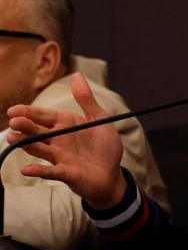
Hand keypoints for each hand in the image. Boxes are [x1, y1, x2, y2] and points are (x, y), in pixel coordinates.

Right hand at [6, 73, 125, 208]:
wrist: (113, 173)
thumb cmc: (104, 146)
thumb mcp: (99, 119)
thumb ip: (86, 99)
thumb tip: (76, 75)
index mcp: (65, 124)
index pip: (43, 116)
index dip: (28, 112)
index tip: (13, 110)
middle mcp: (58, 140)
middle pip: (38, 131)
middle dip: (25, 126)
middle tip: (13, 122)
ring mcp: (60, 157)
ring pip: (40, 149)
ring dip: (27, 144)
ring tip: (13, 138)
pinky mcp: (66, 173)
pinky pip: (51, 171)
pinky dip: (39, 170)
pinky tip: (26, 169)